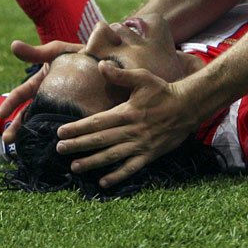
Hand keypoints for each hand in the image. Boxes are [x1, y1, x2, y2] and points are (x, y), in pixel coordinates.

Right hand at [0, 39, 82, 145]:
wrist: (107, 58)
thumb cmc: (79, 51)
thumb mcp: (58, 50)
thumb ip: (36, 52)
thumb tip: (12, 45)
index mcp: (41, 83)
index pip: (22, 94)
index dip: (11, 103)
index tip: (1, 114)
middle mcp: (50, 97)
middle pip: (30, 114)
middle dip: (17, 127)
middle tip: (7, 140)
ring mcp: (64, 107)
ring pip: (46, 125)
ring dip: (35, 137)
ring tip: (26, 150)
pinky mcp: (79, 116)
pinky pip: (69, 129)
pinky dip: (63, 139)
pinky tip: (58, 150)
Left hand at [55, 63, 204, 187]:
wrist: (188, 107)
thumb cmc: (163, 91)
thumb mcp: (143, 78)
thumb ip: (120, 75)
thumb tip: (102, 65)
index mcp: (127, 112)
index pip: (97, 122)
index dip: (78, 128)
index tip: (61, 132)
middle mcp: (131, 130)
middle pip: (100, 140)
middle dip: (78, 145)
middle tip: (59, 149)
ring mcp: (141, 145)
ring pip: (112, 156)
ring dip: (92, 162)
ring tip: (75, 166)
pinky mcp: (150, 155)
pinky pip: (131, 168)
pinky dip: (117, 176)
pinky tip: (103, 182)